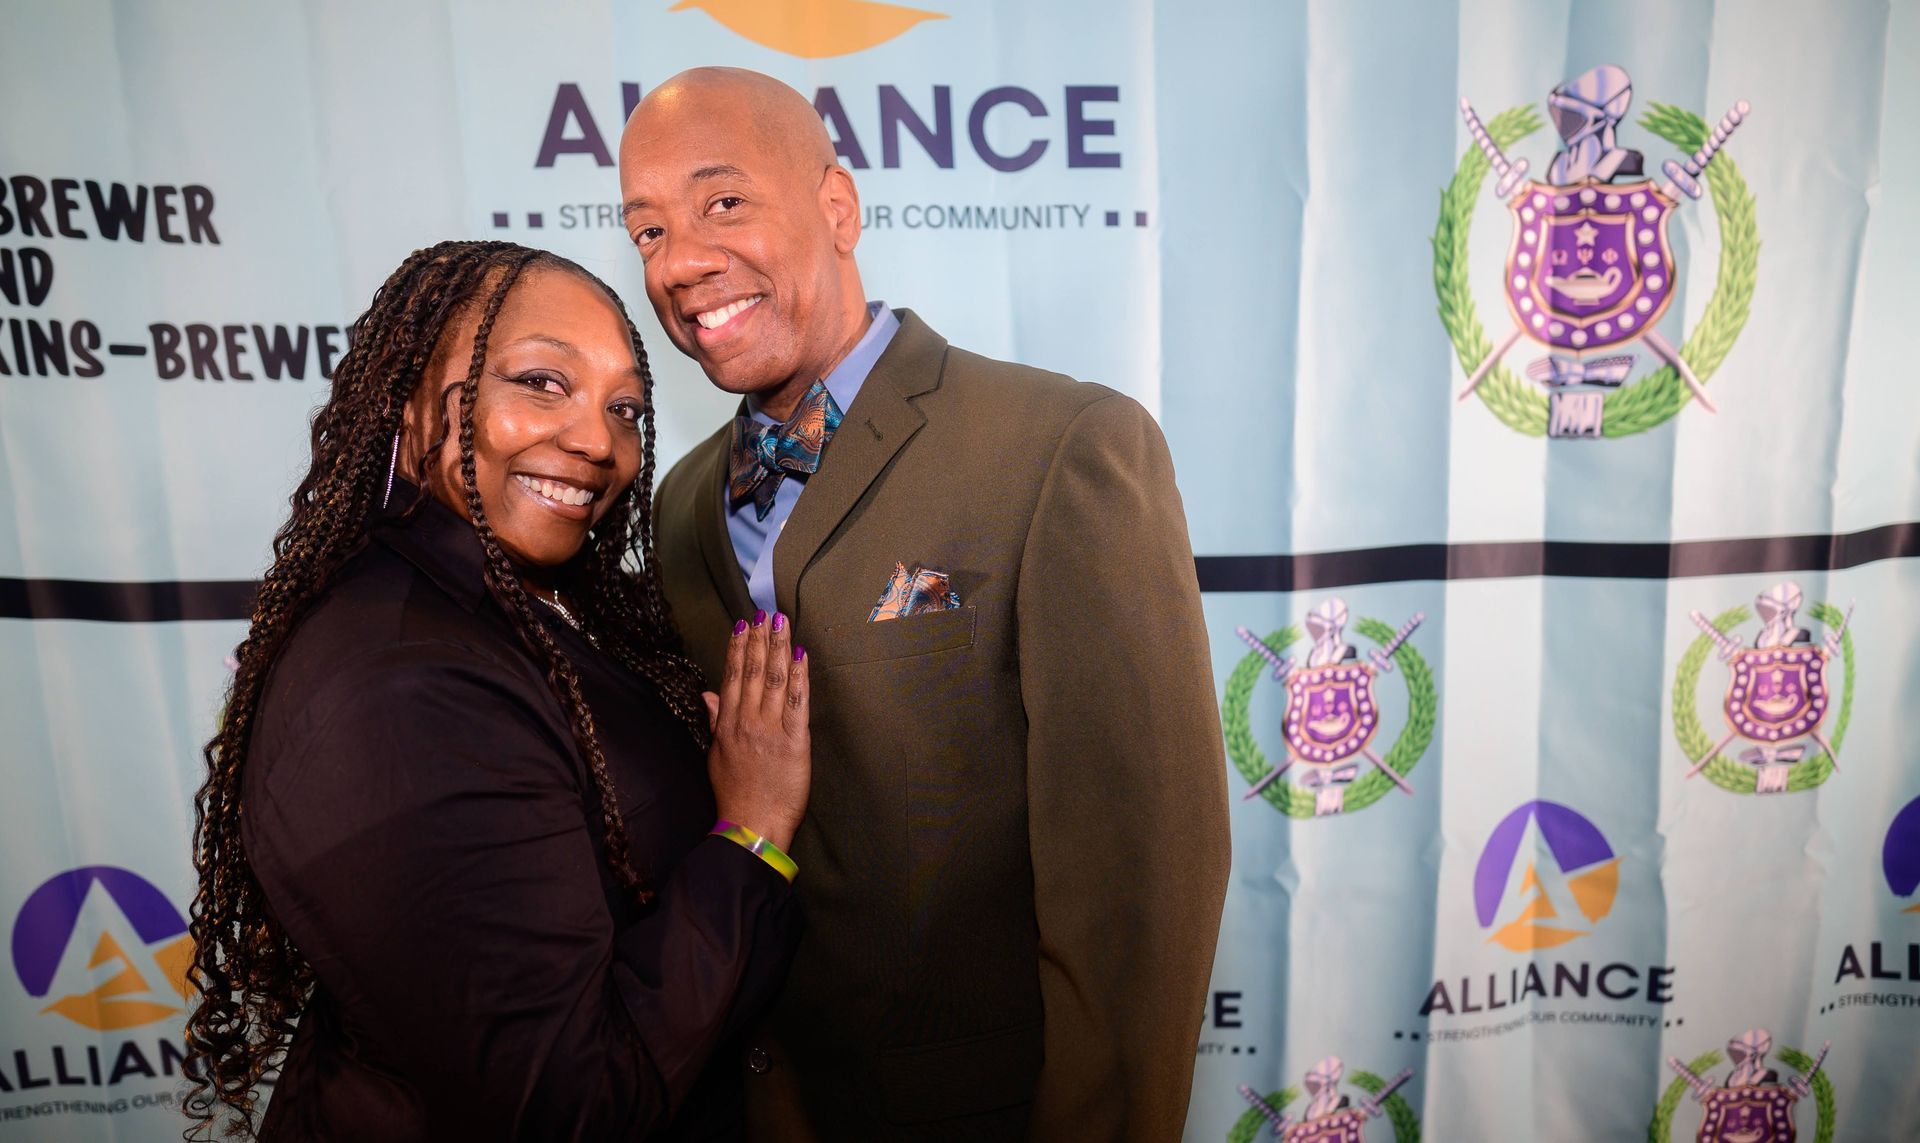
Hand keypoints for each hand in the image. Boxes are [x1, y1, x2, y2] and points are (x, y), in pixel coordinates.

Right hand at [703, 611, 809, 850]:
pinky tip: (801, 656)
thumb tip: (708, 693)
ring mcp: (770, 731)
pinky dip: (799, 678)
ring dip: (778, 648)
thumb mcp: (716, 755)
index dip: (737, 648)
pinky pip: (797, 703)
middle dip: (759, 639)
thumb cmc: (734, 795)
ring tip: (780, 622)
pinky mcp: (794, 742)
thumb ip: (715, 720)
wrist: (751, 827)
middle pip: (752, 672)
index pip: (731, 678)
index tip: (742, 624)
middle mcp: (746, 722)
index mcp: (727, 725)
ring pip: (773, 681)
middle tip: (764, 612)